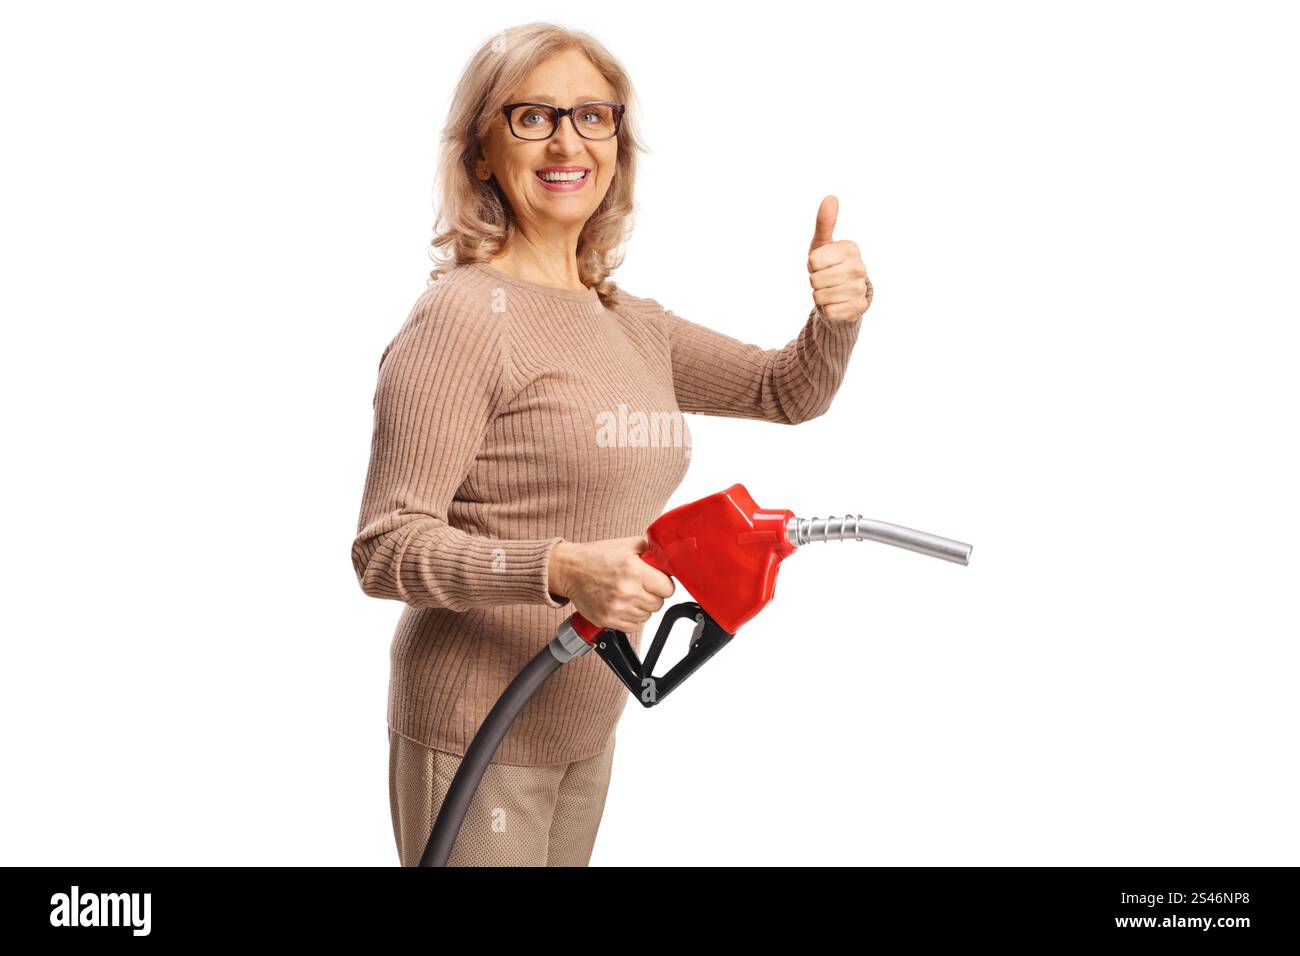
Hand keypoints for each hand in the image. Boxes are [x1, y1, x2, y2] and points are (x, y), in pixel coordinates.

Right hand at [548, 536, 674, 632]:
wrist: (569, 571)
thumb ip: (649, 550)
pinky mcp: (608, 619)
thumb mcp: (625, 545)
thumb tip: (666, 559)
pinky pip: (633, 626)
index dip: (664, 584)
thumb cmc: (594, 557)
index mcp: (634, 570)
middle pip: (658, 604)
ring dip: (642, 607)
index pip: (668, 589)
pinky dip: (631, 618)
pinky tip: (622, 605)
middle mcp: (627, 591)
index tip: (658, 582)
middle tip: (642, 587)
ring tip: (629, 595)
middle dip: (654, 595)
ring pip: (647, 616)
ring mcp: (617, 608)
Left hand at [808, 195, 872, 321]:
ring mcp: (860, 288)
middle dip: (815, 282)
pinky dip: (827, 309)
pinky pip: (829, 311)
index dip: (812, 266)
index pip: (814, 262)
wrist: (844, 293)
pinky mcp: (859, 308)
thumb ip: (825, 222)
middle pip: (816, 280)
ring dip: (820, 296)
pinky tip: (837, 303)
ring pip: (820, 297)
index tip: (822, 264)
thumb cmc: (829, 265)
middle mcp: (859, 267)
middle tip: (825, 279)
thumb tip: (830, 198)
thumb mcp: (822, 244)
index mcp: (850, 248)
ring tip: (831, 290)